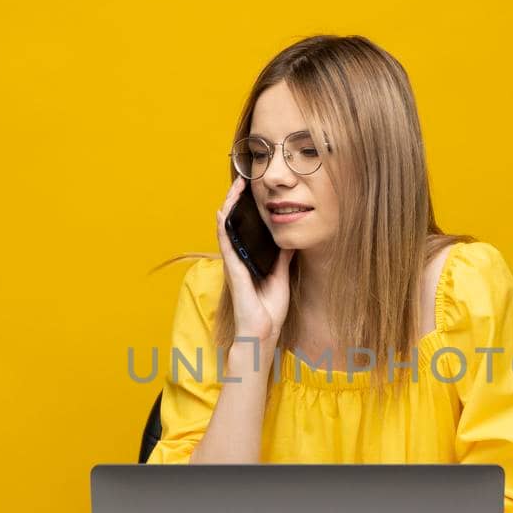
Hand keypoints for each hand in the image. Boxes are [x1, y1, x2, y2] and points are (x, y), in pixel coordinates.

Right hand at [216, 177, 293, 344]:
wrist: (263, 332)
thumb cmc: (268, 310)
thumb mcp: (281, 277)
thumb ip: (282, 258)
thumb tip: (289, 239)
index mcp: (249, 259)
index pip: (244, 228)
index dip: (246, 208)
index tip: (252, 190)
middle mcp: (238, 258)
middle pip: (233, 223)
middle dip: (236, 201)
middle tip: (243, 180)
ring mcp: (233, 263)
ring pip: (226, 228)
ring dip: (228, 206)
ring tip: (234, 187)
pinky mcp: (232, 271)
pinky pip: (225, 244)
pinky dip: (223, 227)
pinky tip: (223, 212)